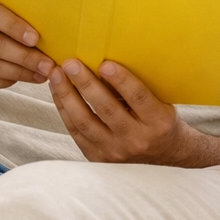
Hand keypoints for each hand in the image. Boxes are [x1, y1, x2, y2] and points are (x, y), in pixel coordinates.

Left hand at [48, 59, 185, 163]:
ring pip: (86, 121)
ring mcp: (115, 151)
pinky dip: (65, 110)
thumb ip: (141, 89)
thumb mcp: (162, 105)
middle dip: (86, 84)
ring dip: (68, 96)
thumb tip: (110, 62)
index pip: (138, 98)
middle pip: (107, 109)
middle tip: (71, 64)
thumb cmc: (160, 122)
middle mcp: (136, 139)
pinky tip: (58, 93)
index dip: (122, 80)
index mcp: (158, 122)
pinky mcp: (98, 158)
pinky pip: (76, 132)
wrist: (162, 156)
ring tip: (57, 76)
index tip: (105, 64)